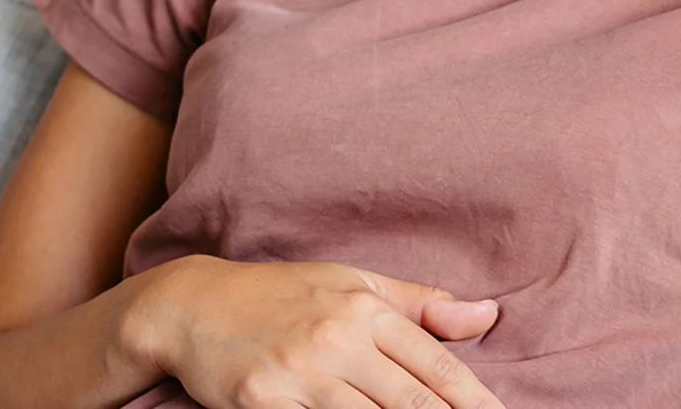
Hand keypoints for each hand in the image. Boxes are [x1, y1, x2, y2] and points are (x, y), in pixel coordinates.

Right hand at [140, 256, 507, 408]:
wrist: (192, 305)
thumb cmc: (281, 295)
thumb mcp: (352, 284)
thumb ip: (420, 306)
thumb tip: (488, 316)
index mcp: (366, 309)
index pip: (437, 366)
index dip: (475, 402)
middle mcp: (338, 338)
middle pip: (410, 402)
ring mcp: (299, 372)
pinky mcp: (262, 402)